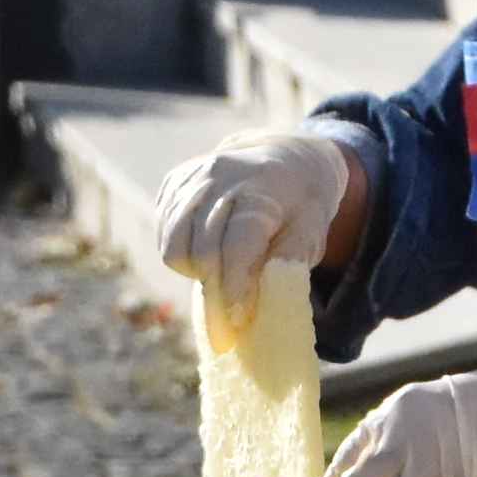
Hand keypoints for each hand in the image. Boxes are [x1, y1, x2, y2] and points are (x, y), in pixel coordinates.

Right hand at [155, 125, 369, 298]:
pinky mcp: (174, 182)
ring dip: (196, 271)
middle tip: (231, 308)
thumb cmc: (299, 207)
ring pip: (173, 247)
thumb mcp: (311, 233)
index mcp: (261, 188)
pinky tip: (208, 250)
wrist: (284, 159)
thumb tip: (258, 300)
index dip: (235, 287)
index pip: (237, 246)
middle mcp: (221, 176)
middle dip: (216, 288)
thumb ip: (288, 262)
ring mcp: (192, 177)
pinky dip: (183, 254)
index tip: (239, 317)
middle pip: (202, 252)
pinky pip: (165, 236)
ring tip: (222, 271)